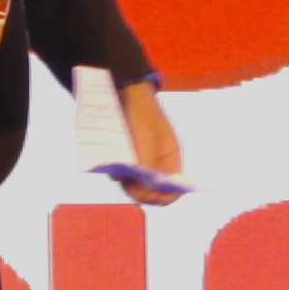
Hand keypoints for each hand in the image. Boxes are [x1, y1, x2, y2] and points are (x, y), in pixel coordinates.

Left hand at [116, 79, 187, 205]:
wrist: (125, 93)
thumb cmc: (142, 113)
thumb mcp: (147, 139)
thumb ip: (149, 165)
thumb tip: (147, 191)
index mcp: (171, 158)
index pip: (175, 188)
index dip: (165, 196)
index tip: (150, 195)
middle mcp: (157, 164)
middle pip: (153, 192)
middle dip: (141, 192)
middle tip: (128, 183)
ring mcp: (141, 163)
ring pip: (135, 186)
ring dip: (127, 183)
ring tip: (120, 170)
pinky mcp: (126, 160)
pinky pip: (123, 176)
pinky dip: (118, 175)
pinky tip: (113, 164)